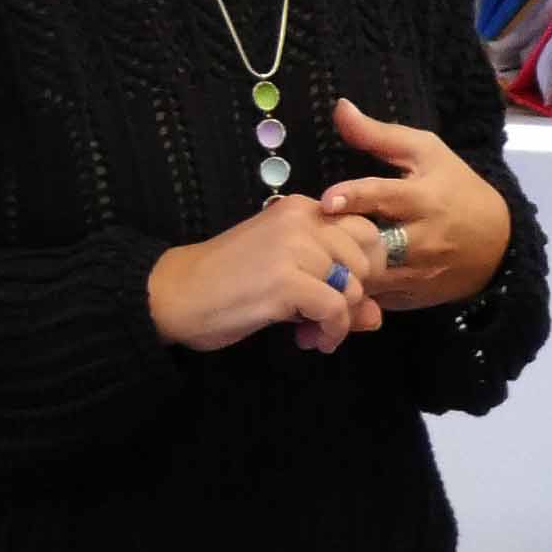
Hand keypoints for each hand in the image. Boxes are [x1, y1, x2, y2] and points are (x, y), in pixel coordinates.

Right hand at [146, 196, 384, 355]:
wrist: (173, 295)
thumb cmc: (228, 286)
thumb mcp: (289, 281)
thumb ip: (336, 292)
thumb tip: (378, 317)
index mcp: (301, 210)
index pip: (365, 232)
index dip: (364, 269)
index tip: (342, 294)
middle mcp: (301, 220)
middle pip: (367, 258)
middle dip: (357, 294)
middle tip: (327, 317)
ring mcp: (294, 248)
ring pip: (355, 287)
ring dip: (341, 320)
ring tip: (314, 333)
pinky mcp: (286, 280)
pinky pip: (336, 309)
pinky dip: (331, 332)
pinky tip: (312, 341)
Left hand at [318, 98, 511, 311]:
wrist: (499, 244)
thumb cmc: (456, 189)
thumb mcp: (427, 153)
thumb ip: (380, 136)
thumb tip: (340, 107)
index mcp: (424, 198)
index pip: (387, 196)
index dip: (355, 197)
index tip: (327, 200)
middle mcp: (422, 238)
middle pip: (373, 244)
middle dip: (338, 242)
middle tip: (301, 238)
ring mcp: (417, 273)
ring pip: (369, 278)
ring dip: (337, 272)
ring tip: (303, 263)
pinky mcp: (411, 298)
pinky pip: (371, 300)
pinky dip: (347, 294)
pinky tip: (324, 285)